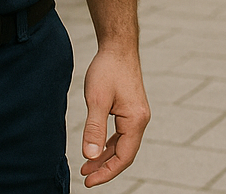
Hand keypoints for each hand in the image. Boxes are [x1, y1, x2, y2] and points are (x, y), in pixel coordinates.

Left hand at [79, 44, 150, 185]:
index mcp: (136, 120)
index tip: (88, 181)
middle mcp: (140, 119)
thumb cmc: (108, 69)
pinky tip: (97, 147)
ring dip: (105, 156)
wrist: (118, 46)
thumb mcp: (97, 99)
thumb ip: (94, 129)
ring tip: (87, 165)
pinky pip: (121, 134)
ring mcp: (137, 113)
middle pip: (124, 153)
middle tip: (84, 176)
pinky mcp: (131, 108)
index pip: (124, 157)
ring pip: (123, 144)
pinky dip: (109, 144)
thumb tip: (90, 156)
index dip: (106, 172)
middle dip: (105, 167)